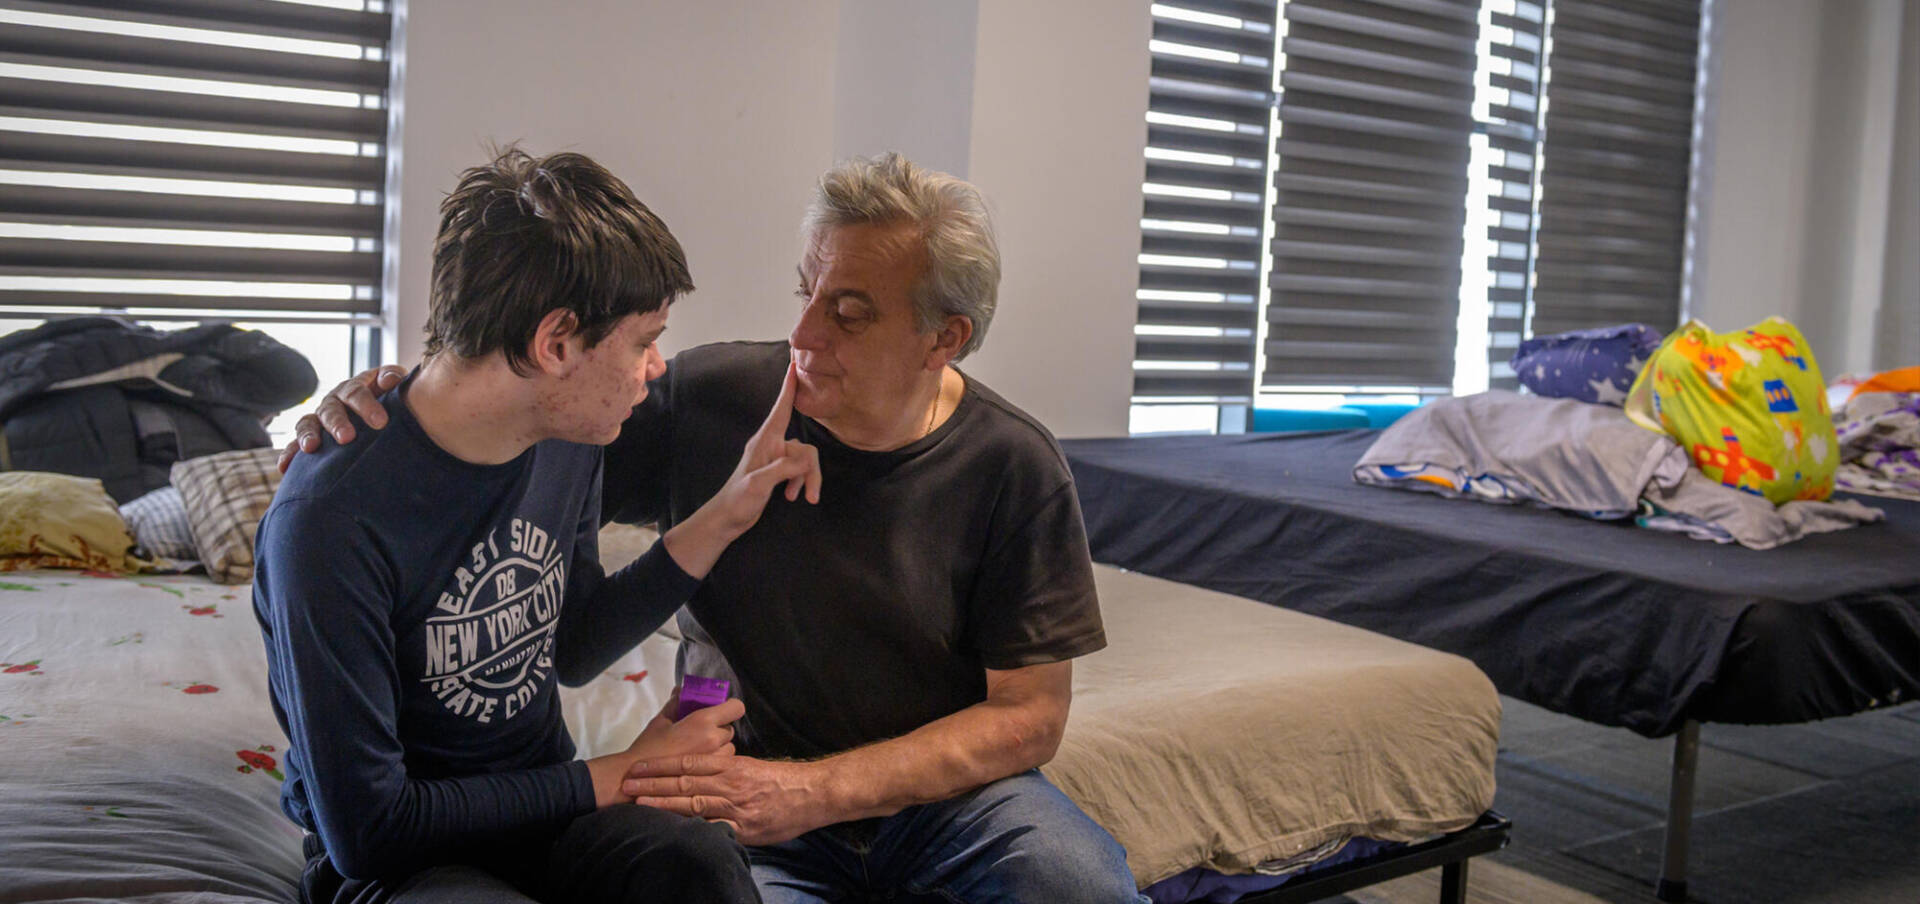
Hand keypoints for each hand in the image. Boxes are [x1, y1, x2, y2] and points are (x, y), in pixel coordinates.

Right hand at [277, 365, 406, 472]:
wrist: (384, 418)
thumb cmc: (392, 402)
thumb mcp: (394, 387)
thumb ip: (393, 378)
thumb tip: (391, 380)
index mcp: (355, 388)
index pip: (356, 392)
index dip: (367, 405)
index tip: (381, 422)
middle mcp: (334, 401)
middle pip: (331, 409)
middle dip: (337, 423)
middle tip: (347, 438)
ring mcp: (320, 419)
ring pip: (308, 423)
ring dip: (308, 435)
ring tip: (311, 448)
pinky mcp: (312, 438)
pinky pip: (295, 445)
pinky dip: (289, 454)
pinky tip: (284, 467)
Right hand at [586, 695, 743, 808]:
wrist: (636, 776)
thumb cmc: (648, 747)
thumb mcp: (661, 720)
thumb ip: (676, 703)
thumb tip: (681, 690)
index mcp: (703, 721)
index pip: (736, 707)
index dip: (729, 707)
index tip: (718, 710)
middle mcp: (713, 739)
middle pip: (730, 729)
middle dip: (719, 729)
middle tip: (702, 732)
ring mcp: (714, 759)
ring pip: (729, 748)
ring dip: (720, 747)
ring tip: (700, 750)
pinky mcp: (711, 776)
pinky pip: (722, 765)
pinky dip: (715, 762)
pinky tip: (698, 763)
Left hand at [621, 753, 829, 844]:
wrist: (812, 793)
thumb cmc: (781, 780)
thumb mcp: (751, 766)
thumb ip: (726, 769)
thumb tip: (700, 770)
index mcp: (730, 766)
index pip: (688, 762)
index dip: (660, 765)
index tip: (638, 766)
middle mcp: (729, 784)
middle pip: (684, 782)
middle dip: (653, 784)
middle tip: (627, 784)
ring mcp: (736, 807)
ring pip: (693, 804)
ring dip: (664, 804)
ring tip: (639, 805)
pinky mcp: (744, 828)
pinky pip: (715, 829)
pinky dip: (693, 829)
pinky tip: (673, 832)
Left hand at [661, 362, 821, 576]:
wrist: (726, 520)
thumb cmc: (737, 500)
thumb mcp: (759, 484)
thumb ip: (783, 468)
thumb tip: (808, 457)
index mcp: (765, 441)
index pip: (781, 408)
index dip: (789, 388)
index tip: (795, 366)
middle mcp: (771, 445)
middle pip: (805, 447)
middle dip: (811, 471)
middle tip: (812, 496)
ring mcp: (775, 458)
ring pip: (805, 460)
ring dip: (807, 480)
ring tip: (804, 499)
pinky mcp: (778, 471)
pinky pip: (799, 469)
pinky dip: (801, 483)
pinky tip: (793, 497)